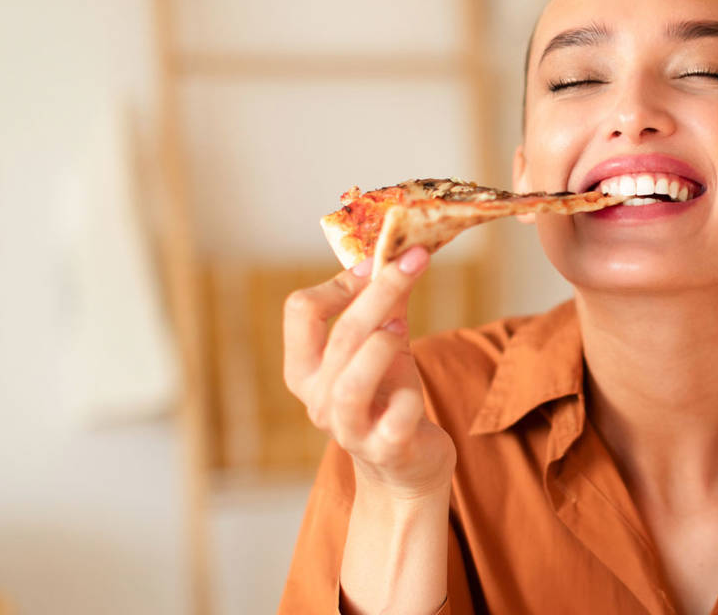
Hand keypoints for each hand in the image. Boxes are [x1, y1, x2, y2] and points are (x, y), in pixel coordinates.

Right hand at [283, 247, 455, 497]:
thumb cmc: (388, 397)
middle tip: (414, 260)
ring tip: (402, 327)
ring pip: (352, 382)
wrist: (405, 466)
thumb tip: (398, 252)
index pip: (301, 311)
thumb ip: (385, 305)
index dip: (341, 281)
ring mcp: (350, 429)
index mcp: (305, 369)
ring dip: (381, 346)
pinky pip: (395, 419)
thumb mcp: (383, 346)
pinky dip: (409, 398)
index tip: (379, 263)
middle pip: (339, 337)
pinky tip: (417, 393)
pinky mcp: (387, 449)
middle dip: (379, 292)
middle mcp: (319, 399)